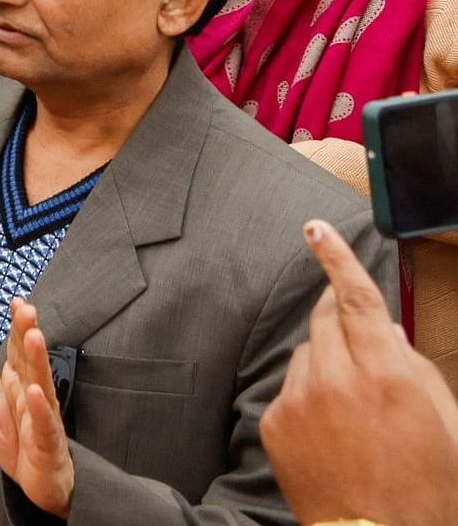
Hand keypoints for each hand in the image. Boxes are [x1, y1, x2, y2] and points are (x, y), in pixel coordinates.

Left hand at [0, 299, 75, 516]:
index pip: (19, 349)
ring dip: (38, 362)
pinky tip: (36, 393)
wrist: (34, 480)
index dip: (17, 326)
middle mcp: (33, 395)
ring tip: (34, 337)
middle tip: (27, 310)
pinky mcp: (45, 442)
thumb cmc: (16, 438)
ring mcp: (42, 417)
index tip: (16, 301)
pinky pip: (43, 424)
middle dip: (29, 335)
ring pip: (41, 385)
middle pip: (31, 362)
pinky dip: (40, 409)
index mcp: (18, 382)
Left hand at [263, 219, 457, 525]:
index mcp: (387, 374)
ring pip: (308, 354)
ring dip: (329, 362)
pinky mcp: (276, 424)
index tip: (314, 229)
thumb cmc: (428, 488)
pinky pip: (292, 389)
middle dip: (339, 315)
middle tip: (360, 335)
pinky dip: (311, 395)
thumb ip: (418, 370)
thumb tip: (391, 335)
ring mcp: (300, 401)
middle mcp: (337, 379)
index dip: (336, 259)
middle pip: (325, 319)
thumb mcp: (447, 424)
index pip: (355, 300)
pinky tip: (335, 430)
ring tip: (357, 407)